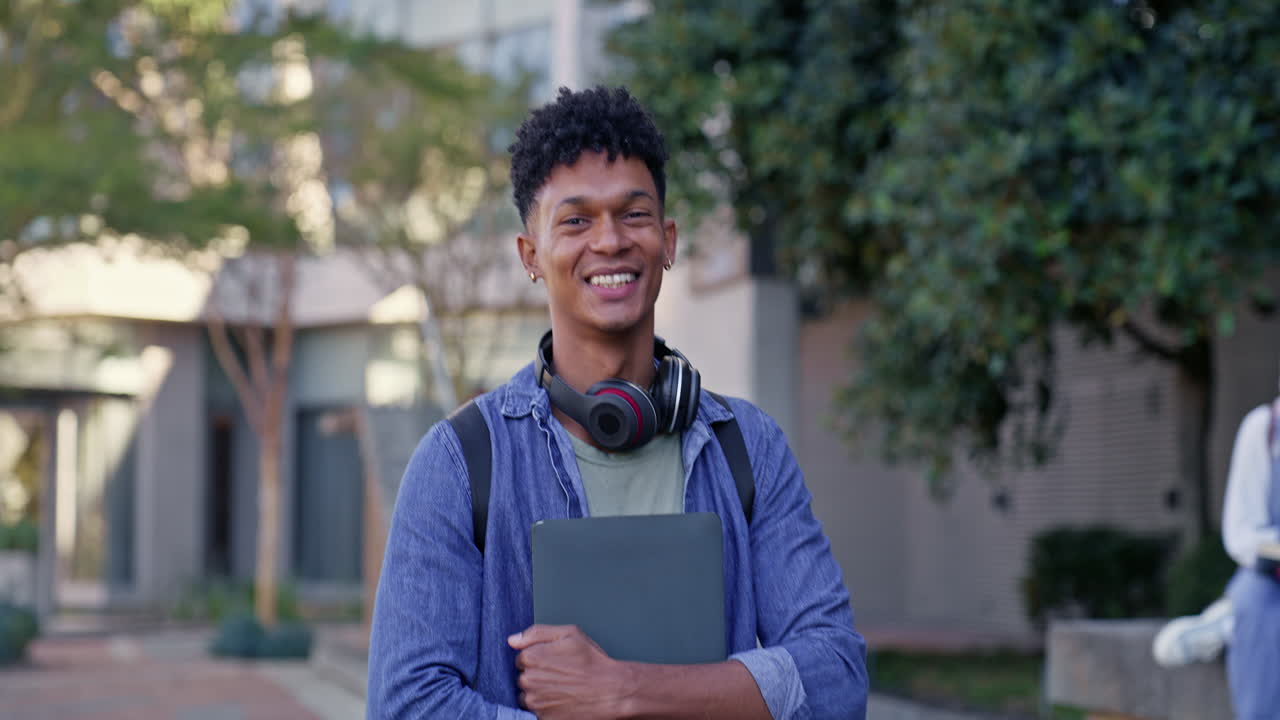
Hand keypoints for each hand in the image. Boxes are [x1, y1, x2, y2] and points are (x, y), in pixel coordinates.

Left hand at [508, 624, 634, 719]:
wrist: (610, 691)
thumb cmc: (592, 662)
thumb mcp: (569, 634)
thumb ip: (537, 633)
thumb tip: (513, 640)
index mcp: (531, 657)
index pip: (521, 658)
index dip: (538, 658)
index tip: (553, 661)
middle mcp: (527, 680)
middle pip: (522, 677)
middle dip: (537, 675)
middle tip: (559, 675)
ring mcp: (533, 702)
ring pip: (527, 696)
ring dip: (538, 693)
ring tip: (560, 689)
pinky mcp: (541, 718)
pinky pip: (535, 711)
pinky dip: (545, 707)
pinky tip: (560, 701)